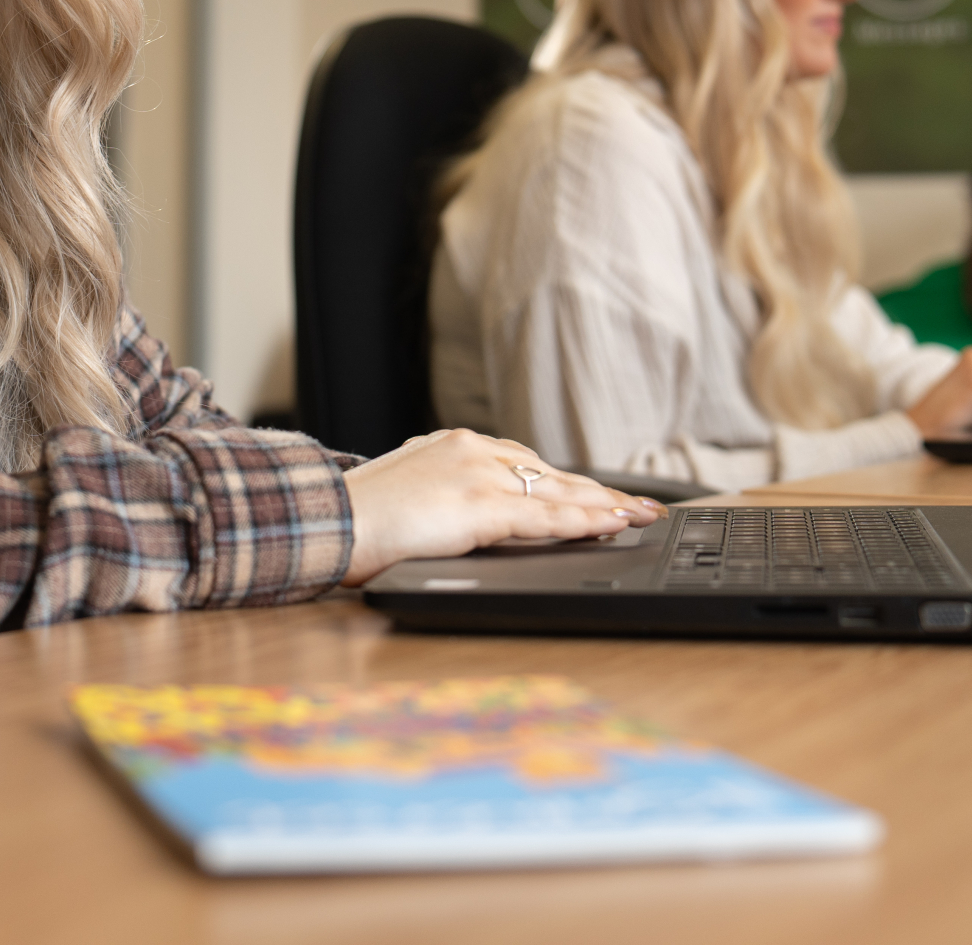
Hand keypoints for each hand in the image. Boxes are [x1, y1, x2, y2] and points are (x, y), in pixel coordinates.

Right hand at [338, 428, 664, 585]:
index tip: (595, 491)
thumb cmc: (358, 516)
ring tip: (641, 517)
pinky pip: (545, 516)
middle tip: (639, 506)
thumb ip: (441, 492)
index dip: (565, 481)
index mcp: (455, 445)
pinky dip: (585, 520)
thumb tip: (459, 510)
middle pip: (551, 472)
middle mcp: (473, 450)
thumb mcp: (407, 490)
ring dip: (605, 506)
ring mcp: (478, 476)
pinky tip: (612, 526)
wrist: (330, 521)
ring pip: (557, 491)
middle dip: (599, 491)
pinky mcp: (480, 507)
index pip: (524, 462)